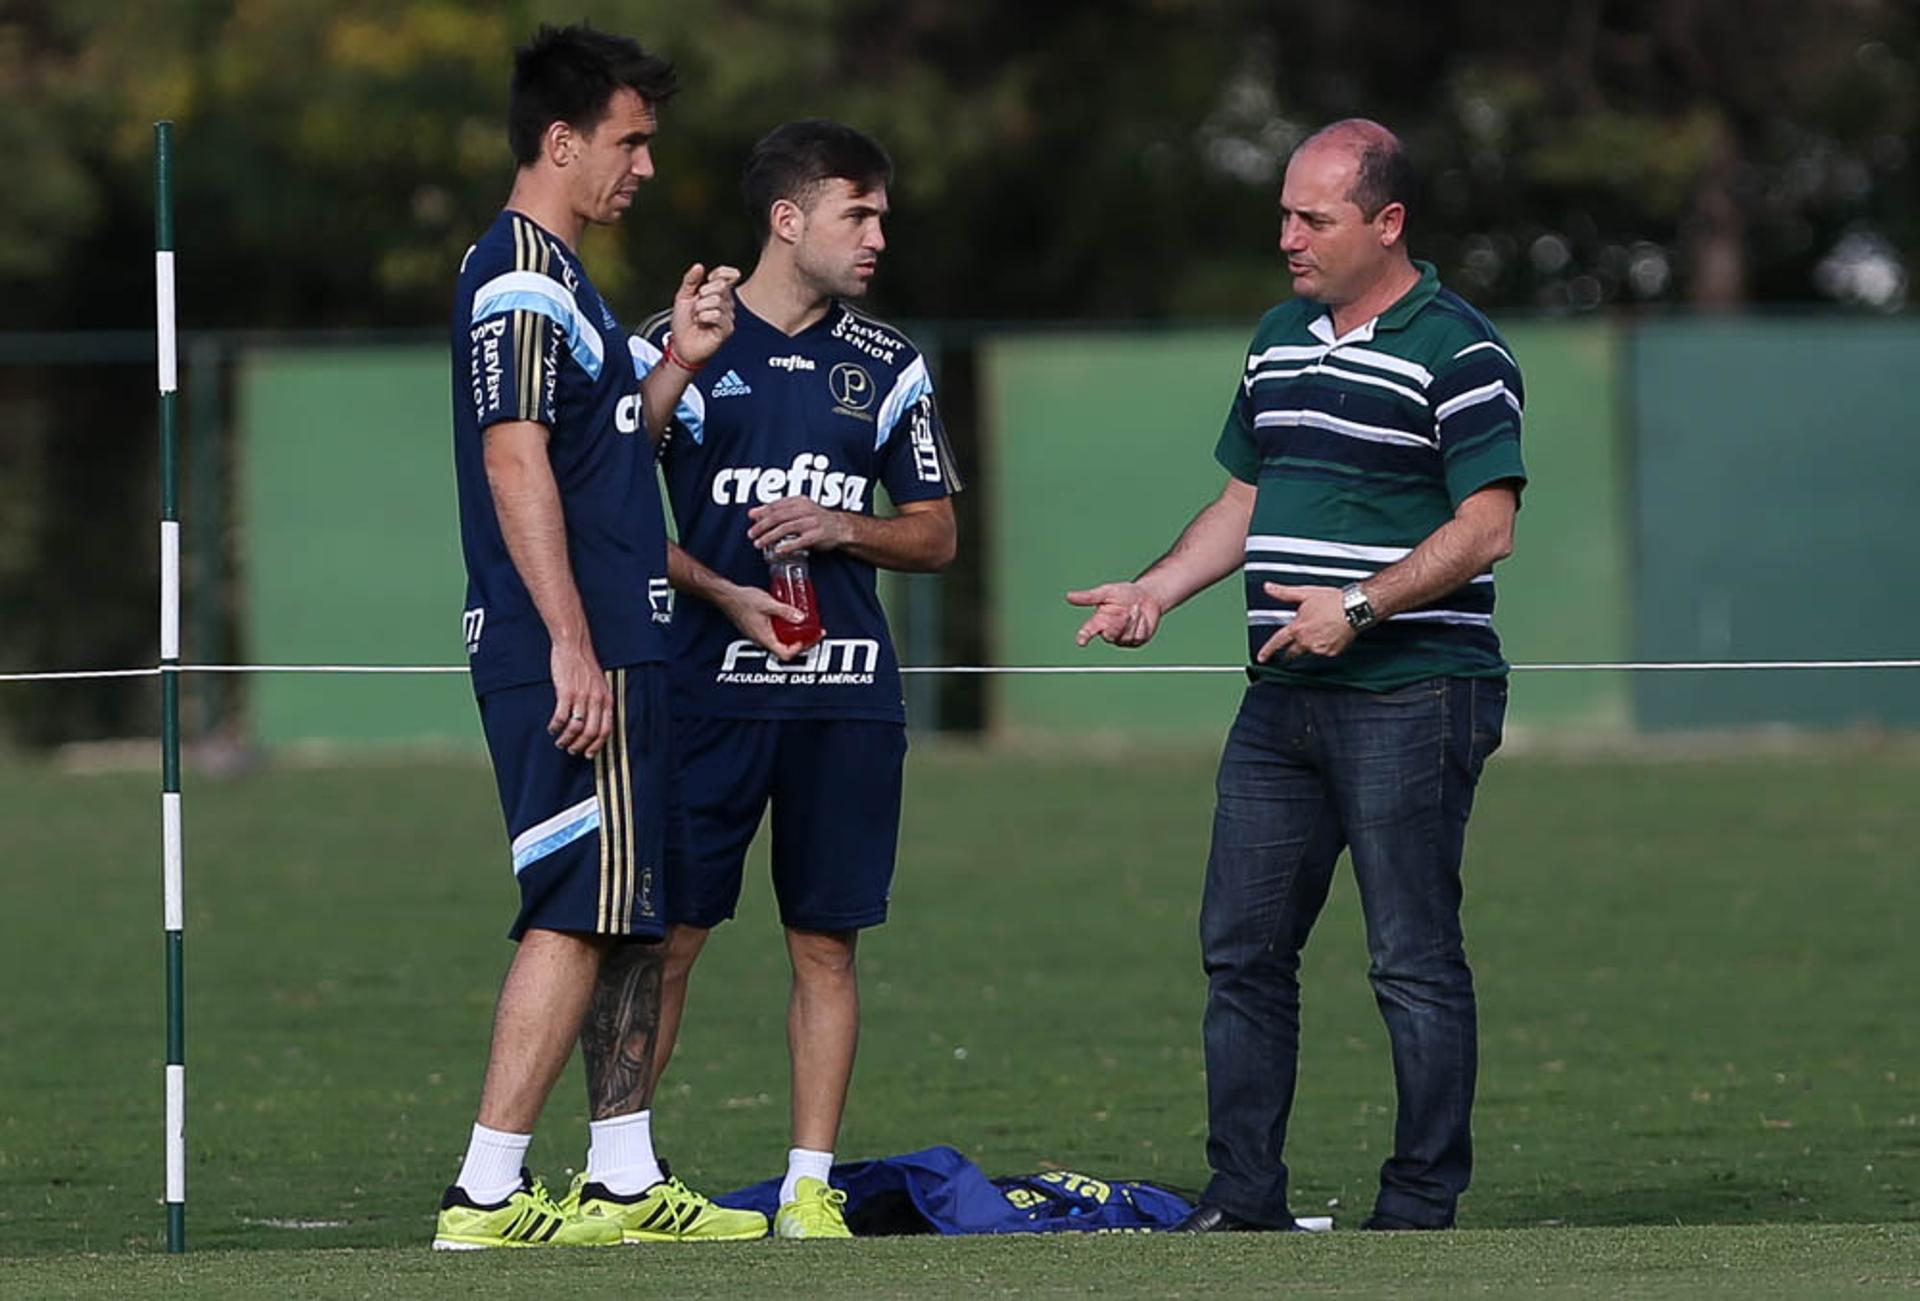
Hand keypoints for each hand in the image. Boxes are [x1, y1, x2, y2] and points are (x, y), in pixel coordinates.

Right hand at [548, 639, 612, 756]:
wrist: (574, 646)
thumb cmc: (585, 665)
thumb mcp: (599, 685)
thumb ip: (599, 702)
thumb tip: (595, 723)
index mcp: (606, 699)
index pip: (606, 730)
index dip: (597, 745)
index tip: (589, 753)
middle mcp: (596, 700)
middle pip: (591, 733)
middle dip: (580, 746)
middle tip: (572, 750)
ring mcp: (581, 697)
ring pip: (576, 728)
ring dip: (566, 739)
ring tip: (560, 741)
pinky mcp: (566, 693)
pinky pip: (561, 717)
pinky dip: (555, 727)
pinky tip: (552, 728)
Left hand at [668, 263, 741, 368]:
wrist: (681, 346)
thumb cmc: (683, 325)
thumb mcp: (682, 297)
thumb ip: (690, 281)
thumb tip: (699, 266)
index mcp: (717, 294)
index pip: (729, 275)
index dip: (720, 273)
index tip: (708, 279)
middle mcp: (725, 304)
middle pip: (721, 286)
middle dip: (703, 294)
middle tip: (696, 306)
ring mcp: (728, 316)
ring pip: (717, 301)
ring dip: (699, 309)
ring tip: (696, 318)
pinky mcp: (727, 329)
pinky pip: (717, 315)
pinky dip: (703, 318)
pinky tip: (701, 324)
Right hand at [715, 582, 806, 661]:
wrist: (727, 596)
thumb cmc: (742, 601)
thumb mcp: (768, 604)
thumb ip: (785, 611)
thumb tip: (801, 617)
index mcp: (765, 638)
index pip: (785, 654)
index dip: (799, 649)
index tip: (808, 638)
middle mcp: (762, 641)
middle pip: (786, 650)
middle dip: (803, 642)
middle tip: (814, 634)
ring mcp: (760, 636)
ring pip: (781, 642)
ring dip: (795, 636)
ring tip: (806, 627)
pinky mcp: (759, 630)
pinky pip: (776, 635)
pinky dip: (787, 631)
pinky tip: (791, 620)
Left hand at [747, 495, 851, 552]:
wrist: (841, 527)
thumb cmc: (816, 519)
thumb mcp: (800, 509)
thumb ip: (780, 510)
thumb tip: (754, 514)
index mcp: (799, 501)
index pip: (777, 504)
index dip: (762, 510)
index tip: (751, 517)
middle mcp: (805, 510)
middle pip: (778, 516)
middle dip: (762, 525)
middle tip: (751, 534)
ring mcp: (812, 523)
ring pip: (786, 528)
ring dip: (770, 536)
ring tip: (758, 543)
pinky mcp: (817, 536)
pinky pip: (800, 541)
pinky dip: (788, 546)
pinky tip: (778, 551)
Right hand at [1066, 582, 1163, 647]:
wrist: (1146, 596)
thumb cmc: (1124, 594)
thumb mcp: (1107, 592)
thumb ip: (1089, 597)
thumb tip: (1069, 596)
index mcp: (1098, 621)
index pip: (1087, 631)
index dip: (1084, 636)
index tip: (1081, 641)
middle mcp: (1108, 632)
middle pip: (1109, 635)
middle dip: (1119, 623)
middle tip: (1126, 611)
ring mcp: (1122, 639)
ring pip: (1126, 636)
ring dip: (1133, 620)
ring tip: (1134, 609)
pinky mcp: (1135, 642)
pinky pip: (1138, 637)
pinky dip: (1142, 625)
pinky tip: (1141, 618)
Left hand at [1255, 583, 1354, 662]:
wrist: (1355, 608)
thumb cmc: (1332, 601)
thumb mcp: (1305, 593)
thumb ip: (1284, 593)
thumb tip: (1269, 587)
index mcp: (1297, 628)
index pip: (1277, 642)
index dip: (1268, 651)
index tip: (1262, 658)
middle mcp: (1306, 641)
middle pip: (1293, 653)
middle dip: (1290, 653)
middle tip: (1291, 651)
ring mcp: (1319, 648)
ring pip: (1310, 651)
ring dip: (1311, 644)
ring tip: (1321, 630)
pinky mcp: (1332, 652)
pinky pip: (1325, 652)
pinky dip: (1325, 645)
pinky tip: (1331, 634)